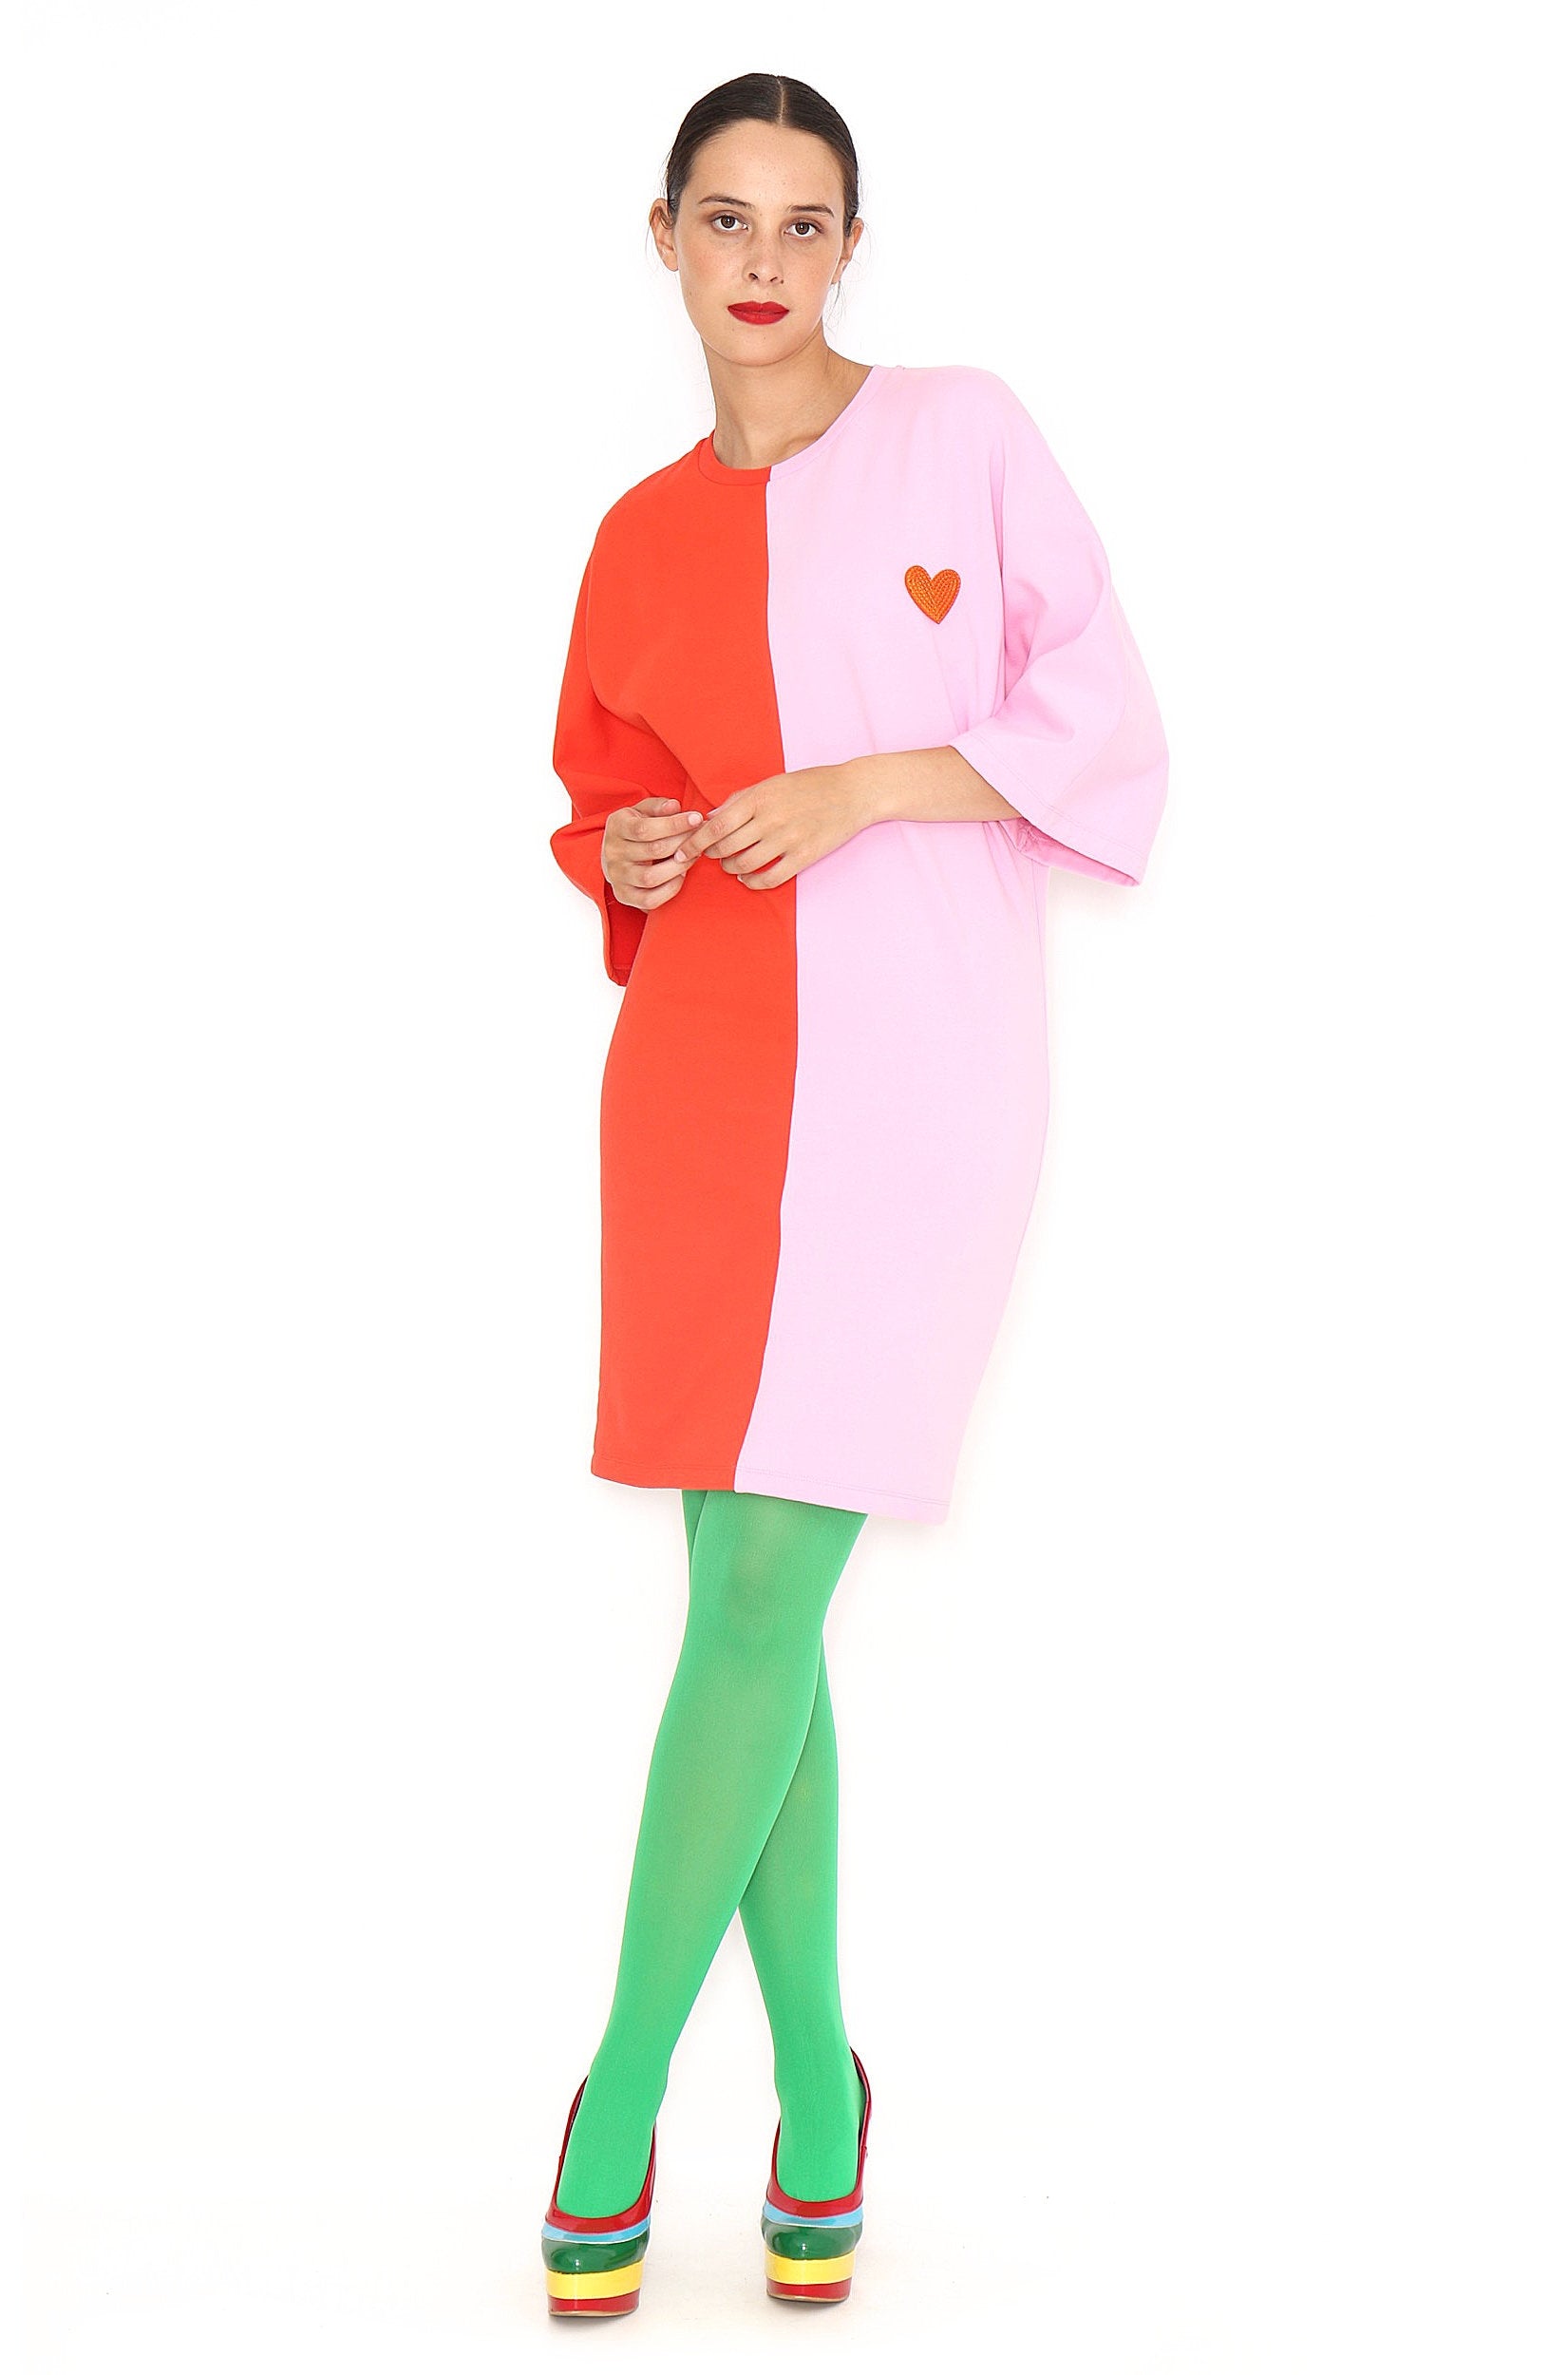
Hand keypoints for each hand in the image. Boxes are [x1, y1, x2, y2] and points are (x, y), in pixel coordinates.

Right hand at [601, 796, 704, 912]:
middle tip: (700, 838)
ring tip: (693, 856)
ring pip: (651, 877)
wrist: (615, 853)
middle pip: (653, 851)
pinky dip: (670, 889)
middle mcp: (613, 853)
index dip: (674, 824)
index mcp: (616, 827)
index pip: (645, 828)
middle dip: (683, 843)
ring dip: (679, 867)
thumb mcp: (642, 811)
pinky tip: (681, 875)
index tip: (697, 819)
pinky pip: (650, 899)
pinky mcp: (623, 895)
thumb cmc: (635, 828)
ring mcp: (617, 877)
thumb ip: (658, 806)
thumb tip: (675, 806)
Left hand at [674, 764, 877, 889]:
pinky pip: (769, 879)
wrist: (853, 792)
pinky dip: (752, 883)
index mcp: (760, 798)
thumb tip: (711, 817)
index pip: (716, 825)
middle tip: (709, 856)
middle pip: (726, 847)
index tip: (682, 851)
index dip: (695, 842)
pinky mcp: (803, 857)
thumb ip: (741, 800)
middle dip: (710, 855)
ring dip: (731, 868)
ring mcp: (788, 840)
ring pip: (744, 865)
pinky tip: (748, 879)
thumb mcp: (772, 783)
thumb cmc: (810, 784)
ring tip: (730, 864)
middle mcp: (771, 819)